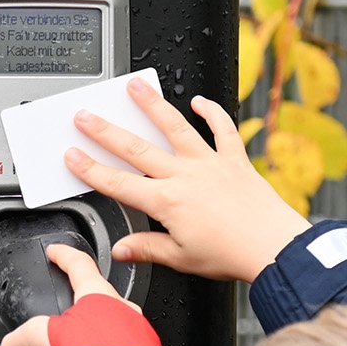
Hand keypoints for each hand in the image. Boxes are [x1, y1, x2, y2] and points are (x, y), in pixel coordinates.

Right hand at [0, 244, 123, 345]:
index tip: (55, 252)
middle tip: (63, 321)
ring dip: (93, 336)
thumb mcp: (39, 339)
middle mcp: (123, 308)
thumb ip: (19, 341)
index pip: (78, 263)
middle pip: (97, 298)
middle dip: (79, 309)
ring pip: (113, 326)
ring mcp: (137, 332)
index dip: (62, 255)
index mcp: (97, 294)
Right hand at [63, 78, 306, 283]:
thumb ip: (148, 248)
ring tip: (135, 87)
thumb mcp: (182, 259)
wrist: (274, 246)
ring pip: (175, 127)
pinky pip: (222, 130)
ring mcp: (209, 163)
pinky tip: (199, 102)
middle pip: (136, 148)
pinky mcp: (234, 159)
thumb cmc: (232, 254)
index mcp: (167, 202)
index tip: (72, 155)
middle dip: (105, 131)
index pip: (118, 183)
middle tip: (85, 115)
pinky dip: (212, 113)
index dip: (90, 169)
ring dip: (152, 105)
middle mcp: (184, 175)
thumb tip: (121, 249)